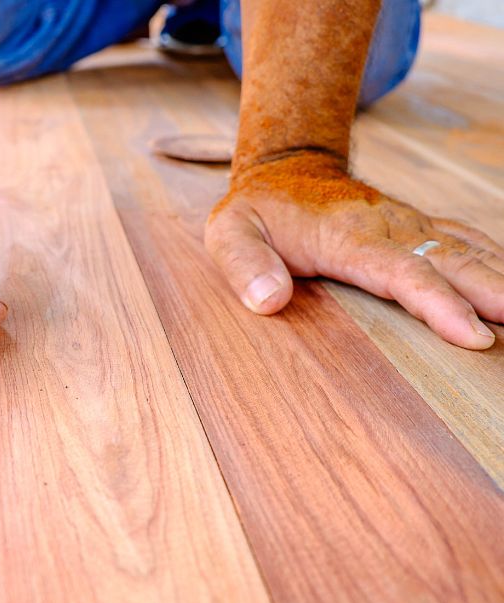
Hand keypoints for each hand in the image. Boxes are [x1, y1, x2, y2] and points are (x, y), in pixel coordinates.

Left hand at [205, 153, 501, 348]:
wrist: (284, 167)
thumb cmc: (256, 209)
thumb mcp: (228, 233)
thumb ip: (243, 265)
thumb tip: (268, 302)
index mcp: (346, 236)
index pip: (401, 272)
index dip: (438, 303)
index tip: (472, 334)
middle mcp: (388, 227)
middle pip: (450, 262)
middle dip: (493, 295)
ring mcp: (408, 225)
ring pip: (468, 250)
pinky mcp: (417, 227)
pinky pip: (466, 240)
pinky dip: (498, 261)